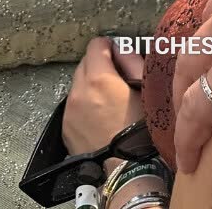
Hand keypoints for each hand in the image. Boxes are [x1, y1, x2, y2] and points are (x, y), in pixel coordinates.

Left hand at [63, 38, 143, 155]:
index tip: (118, 52)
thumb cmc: (141, 128)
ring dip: (91, 84)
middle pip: (84, 63)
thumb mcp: (145, 87)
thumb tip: (122, 48)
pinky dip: (85, 102)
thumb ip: (132, 61)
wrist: (126, 166)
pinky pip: (73, 104)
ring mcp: (69, 110)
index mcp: (100, 78)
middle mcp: (79, 92)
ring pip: (77, 84)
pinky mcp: (65, 126)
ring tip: (110, 97)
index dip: (109, 45)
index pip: (96, 45)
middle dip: (99, 64)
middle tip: (117, 75)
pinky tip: (101, 113)